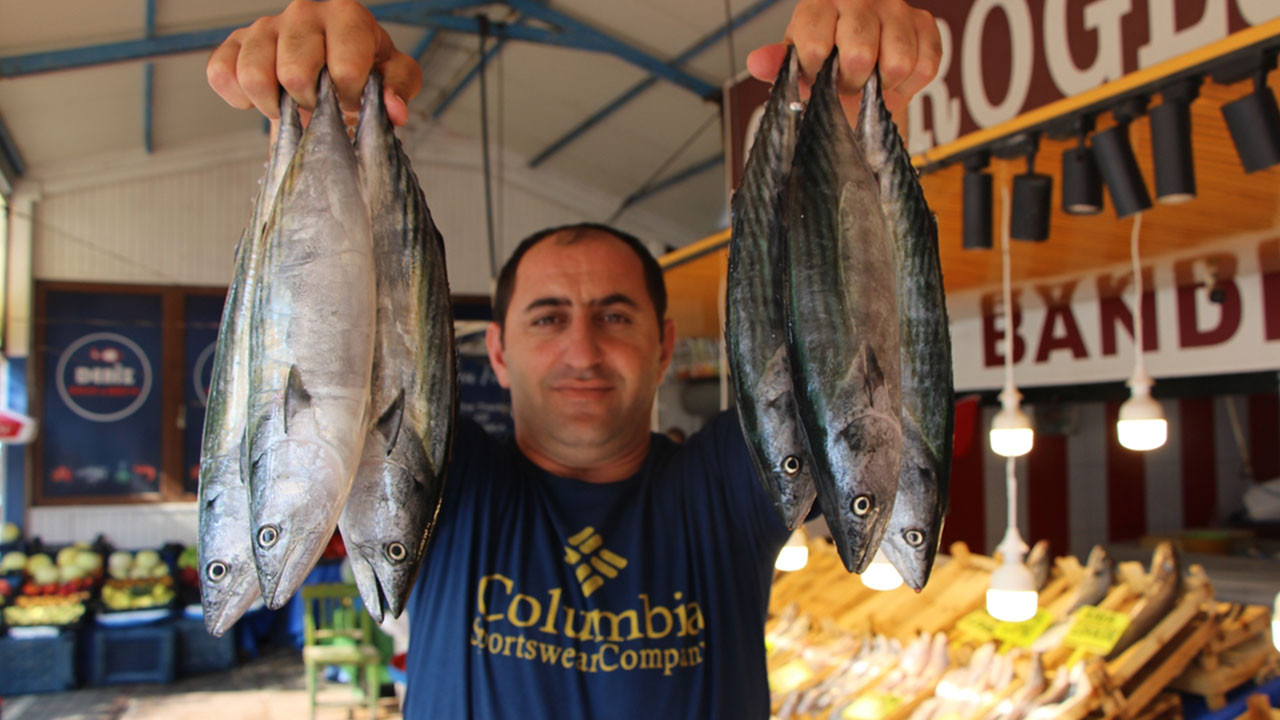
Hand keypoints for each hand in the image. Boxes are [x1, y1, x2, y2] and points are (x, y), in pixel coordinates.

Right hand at [206, 0, 421, 126]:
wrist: (331, 62)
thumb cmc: (365, 66)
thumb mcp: (394, 74)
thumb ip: (400, 87)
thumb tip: (394, 110)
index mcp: (346, 14)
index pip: (344, 69)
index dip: (349, 98)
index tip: (351, 101)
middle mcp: (303, 11)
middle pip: (295, 74)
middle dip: (310, 103)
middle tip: (320, 104)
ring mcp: (264, 25)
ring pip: (253, 76)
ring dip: (274, 105)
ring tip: (293, 103)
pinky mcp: (235, 42)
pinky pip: (220, 74)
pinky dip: (238, 96)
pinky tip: (263, 97)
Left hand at [746, 0, 940, 117]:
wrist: (861, 67)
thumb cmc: (824, 62)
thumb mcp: (795, 64)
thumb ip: (777, 64)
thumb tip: (757, 63)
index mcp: (820, 3)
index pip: (815, 44)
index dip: (816, 73)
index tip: (817, 76)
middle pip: (859, 54)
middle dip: (850, 83)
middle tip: (845, 84)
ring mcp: (897, 9)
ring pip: (897, 62)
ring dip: (881, 85)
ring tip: (869, 83)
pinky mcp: (925, 24)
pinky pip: (924, 66)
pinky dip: (908, 84)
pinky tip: (892, 79)